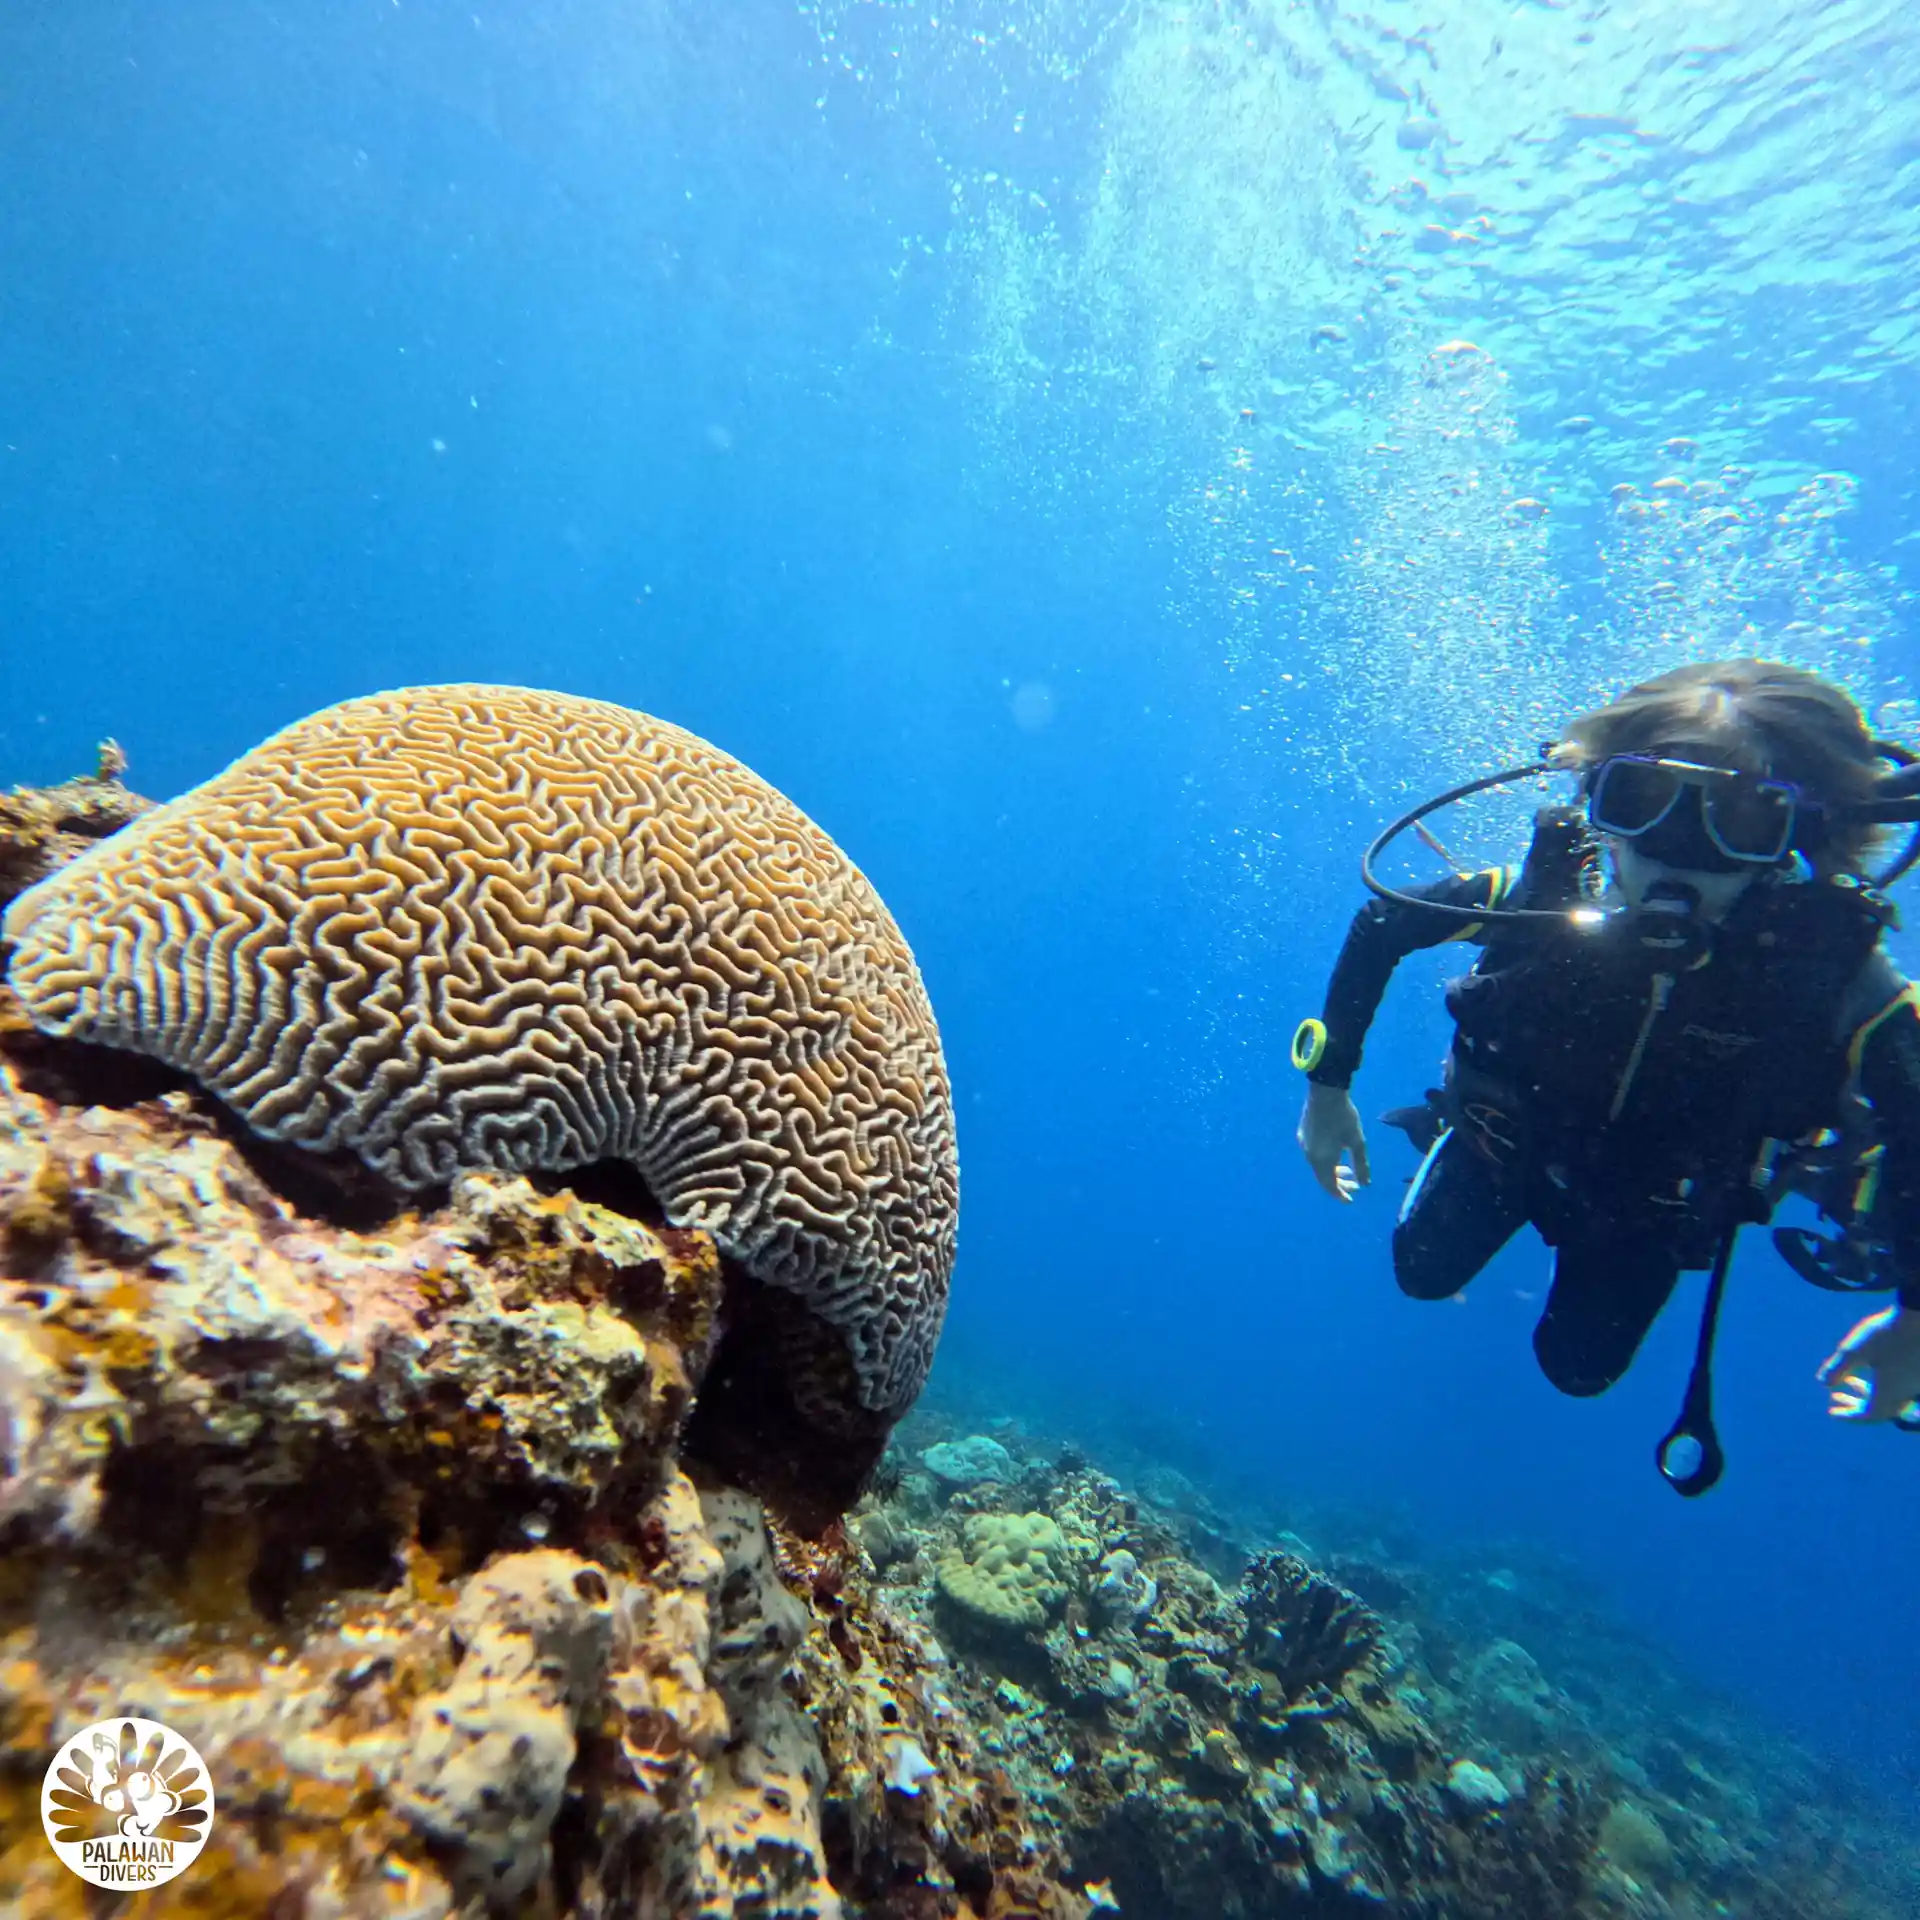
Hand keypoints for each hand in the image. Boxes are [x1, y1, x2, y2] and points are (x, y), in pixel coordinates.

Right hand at [1298, 1083, 1369, 1202]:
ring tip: (1347, 1169)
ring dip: (1333, 1170)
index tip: (1350, 1200)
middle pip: (1324, 1177)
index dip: (1340, 1195)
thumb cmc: (1344, 1118)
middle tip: (1355, 1184)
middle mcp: (1310, 1156)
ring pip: (1319, 1166)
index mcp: (1322, 1160)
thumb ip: (1361, 1165)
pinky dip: (1327, 1160)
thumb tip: (1365, 1184)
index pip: (1330, 1186)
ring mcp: (1304, 1145)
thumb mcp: (1357, 1142)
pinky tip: (1337, 1152)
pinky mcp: (1303, 1134)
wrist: (1325, 1092)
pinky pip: (1315, 1155)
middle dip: (1340, 1183)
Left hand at [1818, 1305, 1919, 1422]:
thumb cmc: (1887, 1333)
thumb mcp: (1855, 1350)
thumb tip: (1823, 1383)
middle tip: (1835, 1398)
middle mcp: (1905, 1393)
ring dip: (1867, 1392)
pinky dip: (1880, 1383)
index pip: (1869, 1416)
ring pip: (1890, 1397)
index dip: (1849, 1417)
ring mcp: (1915, 1383)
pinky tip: (1868, 1365)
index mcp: (1890, 1394)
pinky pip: (1898, 1386)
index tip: (1831, 1412)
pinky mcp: (1919, 1372)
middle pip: (1880, 1410)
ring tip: (1847, 1380)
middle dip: (1856, 1406)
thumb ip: (1837, 1368)